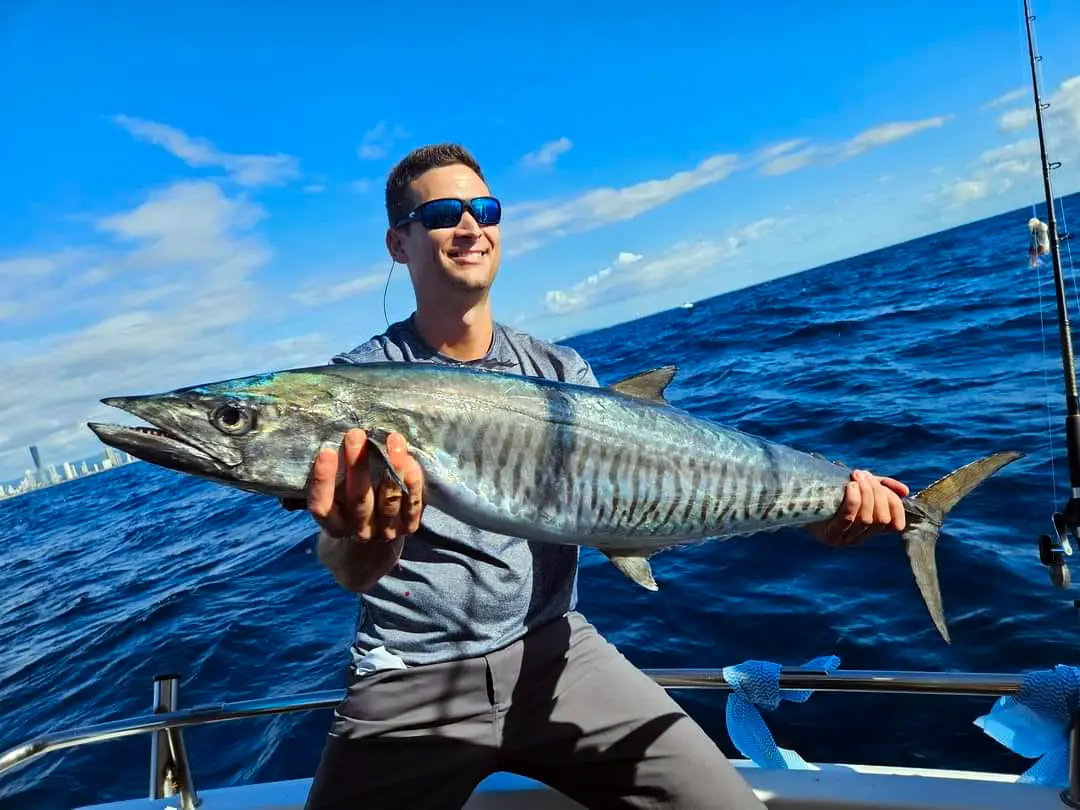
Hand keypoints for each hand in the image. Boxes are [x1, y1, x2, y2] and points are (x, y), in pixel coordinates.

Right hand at [290, 428, 423, 541]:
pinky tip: (410, 459)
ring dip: (392, 467)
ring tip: (393, 439)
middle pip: (358, 499)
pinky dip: (412, 481)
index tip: (326, 452)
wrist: (378, 528)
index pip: (322, 506)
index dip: (322, 481)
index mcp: (334, 524)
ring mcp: (384, 531)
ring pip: (388, 500)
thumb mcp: (336, 491)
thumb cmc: (350, 499)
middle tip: (356, 435)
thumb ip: (332, 474)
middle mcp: (358, 530)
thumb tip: (329, 440)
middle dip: (358, 465)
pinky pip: (411, 503)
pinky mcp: (408, 526)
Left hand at [807, 469, 908, 547]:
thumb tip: (904, 491)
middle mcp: (859, 538)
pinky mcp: (831, 536)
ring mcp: (845, 540)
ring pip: (867, 519)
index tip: (883, 485)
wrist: (797, 496)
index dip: (894, 504)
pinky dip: (853, 500)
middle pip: (880, 519)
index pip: (894, 523)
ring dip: (865, 494)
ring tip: (856, 477)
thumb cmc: (831, 490)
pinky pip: (848, 518)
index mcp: (870, 530)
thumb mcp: (860, 486)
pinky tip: (851, 486)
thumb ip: (881, 487)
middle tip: (863, 476)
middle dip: (876, 493)